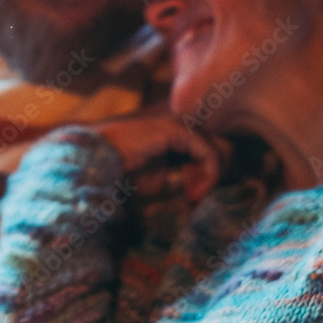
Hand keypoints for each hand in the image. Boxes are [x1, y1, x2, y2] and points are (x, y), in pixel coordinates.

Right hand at [96, 112, 226, 201]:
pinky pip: (208, 152)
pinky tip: (193, 190)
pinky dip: (208, 174)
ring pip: (220, 149)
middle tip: (200, 195)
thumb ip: (185, 179)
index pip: (215, 150)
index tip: (197, 197)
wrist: (98, 161)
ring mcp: (180, 124)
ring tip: (194, 195)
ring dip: (213, 177)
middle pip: (225, 147)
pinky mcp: (176, 129)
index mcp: (180, 136)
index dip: (214, 175)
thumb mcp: (161, 180)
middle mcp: (183, 126)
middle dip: (220, 174)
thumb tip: (207, 189)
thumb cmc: (123, 172)